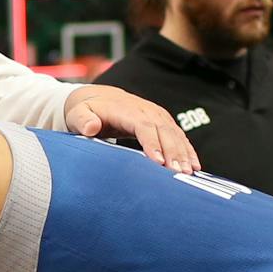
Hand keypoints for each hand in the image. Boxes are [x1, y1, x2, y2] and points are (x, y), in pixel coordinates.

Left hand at [64, 86, 198, 172]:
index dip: (152, 143)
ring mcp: (157, 116)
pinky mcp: (163, 122)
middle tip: (179, 173)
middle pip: (164, 131)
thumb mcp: (78, 113)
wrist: (99, 98)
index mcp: (126, 110)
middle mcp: (146, 111)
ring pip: (175, 134)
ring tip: (189, 172)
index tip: (158, 162)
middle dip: (173, 152)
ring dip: (184, 153)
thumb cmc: (86, 110)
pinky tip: (194, 166)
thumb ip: (82, 120)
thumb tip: (90, 127)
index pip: (143, 126)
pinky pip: (179, 136)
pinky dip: (188, 150)